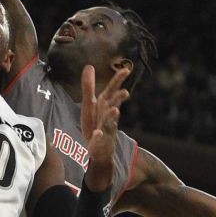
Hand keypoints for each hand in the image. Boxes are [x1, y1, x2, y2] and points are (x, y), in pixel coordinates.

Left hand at [80, 65, 129, 191]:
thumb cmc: (95, 124)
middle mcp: (108, 116)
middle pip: (113, 105)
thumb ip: (89, 86)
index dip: (118, 80)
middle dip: (118, 99)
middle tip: (125, 92)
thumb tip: (89, 65)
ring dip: (111, 116)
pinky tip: (98, 133)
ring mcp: (106, 130)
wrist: (99, 151)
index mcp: (105, 105)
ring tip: (114, 110)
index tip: (126, 70)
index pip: (112, 90)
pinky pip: (100, 139)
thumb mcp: (89, 104)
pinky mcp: (100, 143)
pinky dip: (99, 136)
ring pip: (109, 122)